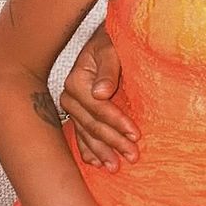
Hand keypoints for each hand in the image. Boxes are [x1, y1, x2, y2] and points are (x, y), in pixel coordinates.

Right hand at [59, 25, 139, 171]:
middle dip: (114, 142)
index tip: (136, 134)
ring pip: (87, 135)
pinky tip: (96, 164)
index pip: (99, 109)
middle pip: (94, 125)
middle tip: (133, 156)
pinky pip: (80, 136)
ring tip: (116, 167)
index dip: (118, 122)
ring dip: (102, 152)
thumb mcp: (111, 47)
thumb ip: (109, 69)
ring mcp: (72, 107)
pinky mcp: (77, 112)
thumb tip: (101, 93)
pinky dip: (89, 151)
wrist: (104, 38)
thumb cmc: (111, 40)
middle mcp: (70, 97)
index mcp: (76, 82)